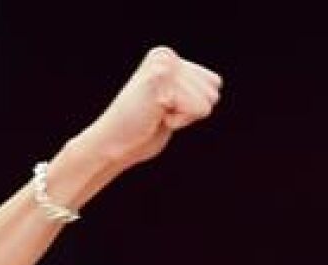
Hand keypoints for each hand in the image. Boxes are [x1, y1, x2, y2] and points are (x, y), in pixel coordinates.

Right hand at [77, 47, 221, 172]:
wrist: (110, 145)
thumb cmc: (141, 131)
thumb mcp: (171, 102)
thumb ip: (189, 88)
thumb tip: (216, 84)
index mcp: (167, 56)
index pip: (214, 84)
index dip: (193, 106)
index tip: (164, 110)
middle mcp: (166, 55)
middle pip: (213, 92)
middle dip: (189, 112)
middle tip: (158, 115)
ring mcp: (164, 66)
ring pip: (207, 101)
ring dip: (184, 117)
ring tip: (155, 116)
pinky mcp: (163, 81)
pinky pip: (197, 109)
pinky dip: (179, 121)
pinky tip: (154, 118)